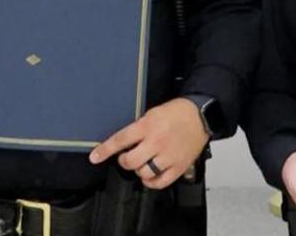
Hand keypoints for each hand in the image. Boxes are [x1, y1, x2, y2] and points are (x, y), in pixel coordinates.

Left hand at [89, 97, 208, 188]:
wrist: (200, 116)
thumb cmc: (177, 112)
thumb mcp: (153, 113)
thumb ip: (139, 128)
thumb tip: (124, 142)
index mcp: (148, 126)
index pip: (121, 140)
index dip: (105, 150)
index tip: (95, 157)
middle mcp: (157, 142)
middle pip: (131, 161)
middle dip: (124, 160)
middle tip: (127, 157)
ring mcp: (169, 156)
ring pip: (144, 173)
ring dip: (138, 170)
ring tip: (142, 163)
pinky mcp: (179, 167)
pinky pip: (160, 182)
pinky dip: (151, 182)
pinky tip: (151, 174)